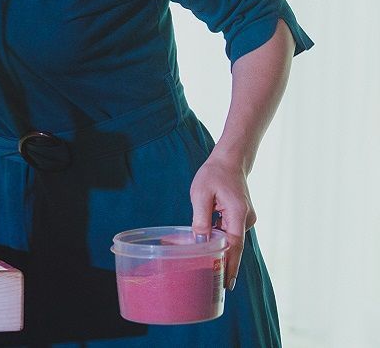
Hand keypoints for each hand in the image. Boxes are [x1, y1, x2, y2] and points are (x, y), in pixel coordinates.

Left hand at [189, 154, 255, 290]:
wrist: (229, 161)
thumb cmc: (214, 175)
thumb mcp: (201, 195)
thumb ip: (201, 220)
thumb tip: (200, 242)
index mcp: (238, 214)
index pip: (234, 246)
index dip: (230, 265)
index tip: (227, 283)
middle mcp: (246, 219)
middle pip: (234, 246)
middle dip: (225, 264)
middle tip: (216, 286)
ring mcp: (245, 219)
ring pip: (230, 239)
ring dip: (219, 250)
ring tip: (208, 269)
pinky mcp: (240, 217)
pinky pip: (229, 232)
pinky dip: (220, 240)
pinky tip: (208, 247)